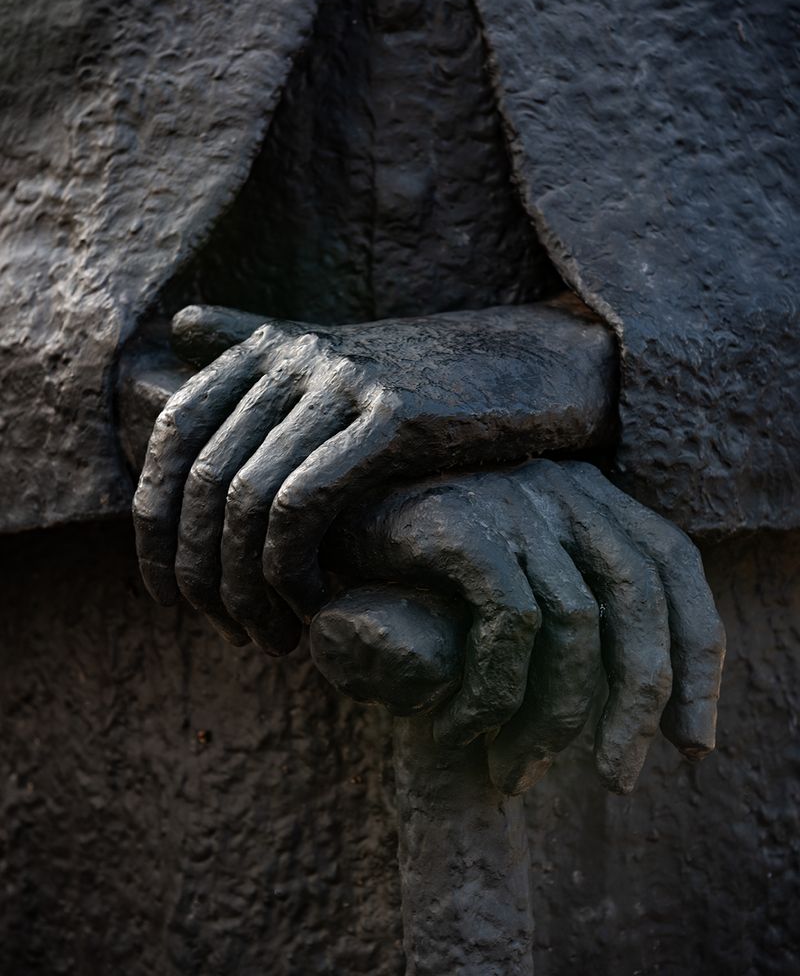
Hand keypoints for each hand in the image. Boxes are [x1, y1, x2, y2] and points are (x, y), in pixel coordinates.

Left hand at [133, 299, 615, 651]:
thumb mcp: (337, 356)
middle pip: (202, 481)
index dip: (156, 529)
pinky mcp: (391, 417)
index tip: (170, 598)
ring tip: (271, 638)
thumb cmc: (431, 384)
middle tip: (227, 633)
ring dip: (246, 587)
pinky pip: (305, 504)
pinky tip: (314, 603)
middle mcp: (293, 358)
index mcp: (267, 347)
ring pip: (248, 501)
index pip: (171, 441)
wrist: (537, 367)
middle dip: (200, 575)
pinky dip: (292, 567)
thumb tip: (178, 325)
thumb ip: (259, 343)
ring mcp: (342, 383)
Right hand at [323, 460, 725, 794]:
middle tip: (615, 777)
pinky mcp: (459, 522)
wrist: (309, 521)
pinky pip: (508, 623)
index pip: (670, 566)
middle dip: (638, 705)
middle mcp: (556, 485)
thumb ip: (552, 608)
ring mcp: (508, 498)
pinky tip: (456, 729)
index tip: (691, 743)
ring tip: (513, 771)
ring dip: (552, 717)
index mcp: (581, 493)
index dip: (698, 659)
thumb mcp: (495, 581)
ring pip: (574, 624)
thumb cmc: (405, 568)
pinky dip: (492, 693)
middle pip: (638, 597)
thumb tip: (617, 702)